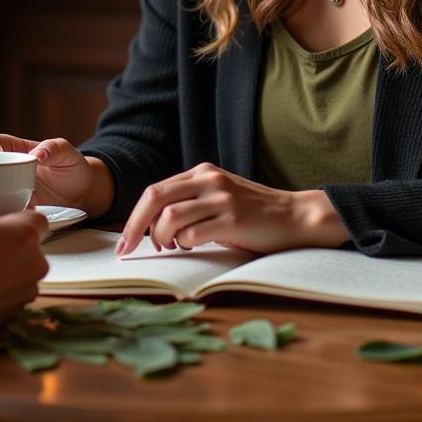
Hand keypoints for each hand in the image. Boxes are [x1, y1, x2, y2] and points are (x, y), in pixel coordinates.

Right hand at [0, 132, 113, 216]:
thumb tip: (39, 154)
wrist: (81, 193)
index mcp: (14, 147)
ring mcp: (5, 187)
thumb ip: (55, 149)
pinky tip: (20, 216)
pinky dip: (3, 214)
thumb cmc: (73, 167)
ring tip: (12, 205)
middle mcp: (5, 166)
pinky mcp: (11, 205)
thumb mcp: (68, 153)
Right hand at [0, 172, 49, 343]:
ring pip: (23, 271)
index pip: (39, 219)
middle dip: (12, 243)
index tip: (4, 218)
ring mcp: (26, 290)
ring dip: (7, 267)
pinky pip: (12, 293)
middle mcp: (34, 262)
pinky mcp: (15, 312)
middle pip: (31, 246)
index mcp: (24, 233)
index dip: (23, 217)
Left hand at [114, 163, 350, 255]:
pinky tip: (192, 247)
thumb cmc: (254, 214)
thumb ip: (190, 202)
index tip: (125, 241)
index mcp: (202, 172)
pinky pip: (192, 233)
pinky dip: (185, 244)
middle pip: (154, 197)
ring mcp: (221, 198)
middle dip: (135, 226)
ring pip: (169, 215)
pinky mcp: (233, 219)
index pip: (154, 190)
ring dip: (162, 236)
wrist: (296, 217)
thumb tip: (152, 226)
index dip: (134, 216)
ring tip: (172, 247)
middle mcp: (208, 179)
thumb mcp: (218, 197)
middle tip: (127, 249)